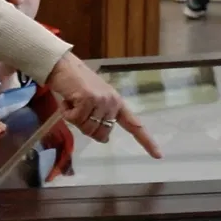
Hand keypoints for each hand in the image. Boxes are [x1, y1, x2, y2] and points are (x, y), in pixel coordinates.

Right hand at [45, 52, 162, 157]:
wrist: (62, 65)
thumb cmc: (75, 85)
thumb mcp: (93, 103)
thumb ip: (100, 120)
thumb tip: (104, 139)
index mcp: (117, 103)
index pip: (134, 125)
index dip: (146, 141)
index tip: (158, 155)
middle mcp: (113, 102)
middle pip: (101, 134)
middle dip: (86, 127)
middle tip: (78, 110)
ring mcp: (102, 100)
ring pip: (87, 128)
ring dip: (74, 119)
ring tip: (72, 102)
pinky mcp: (88, 99)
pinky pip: (76, 120)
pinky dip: (67, 113)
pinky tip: (67, 100)